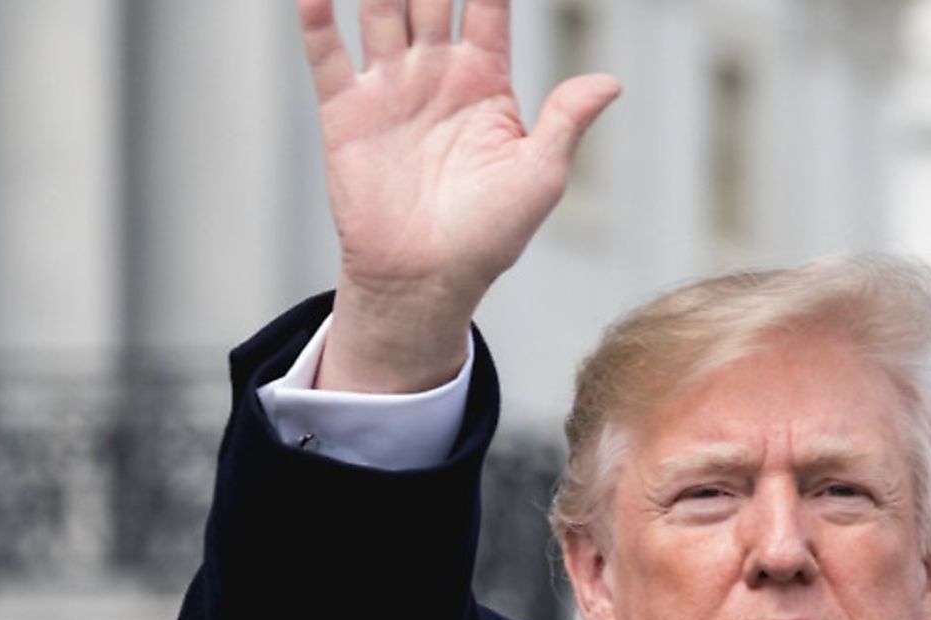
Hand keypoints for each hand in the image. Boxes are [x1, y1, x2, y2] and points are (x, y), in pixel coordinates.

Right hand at [300, 0, 619, 392]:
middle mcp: (434, 73)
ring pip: (381, 10)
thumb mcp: (540, 177)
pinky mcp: (346, 113)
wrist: (425, 280)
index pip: (489, 2)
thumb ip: (567, 121)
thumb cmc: (489, 236)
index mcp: (484, 79)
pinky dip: (318, 19)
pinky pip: (328, 55)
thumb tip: (611, 81)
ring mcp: (388, 88)